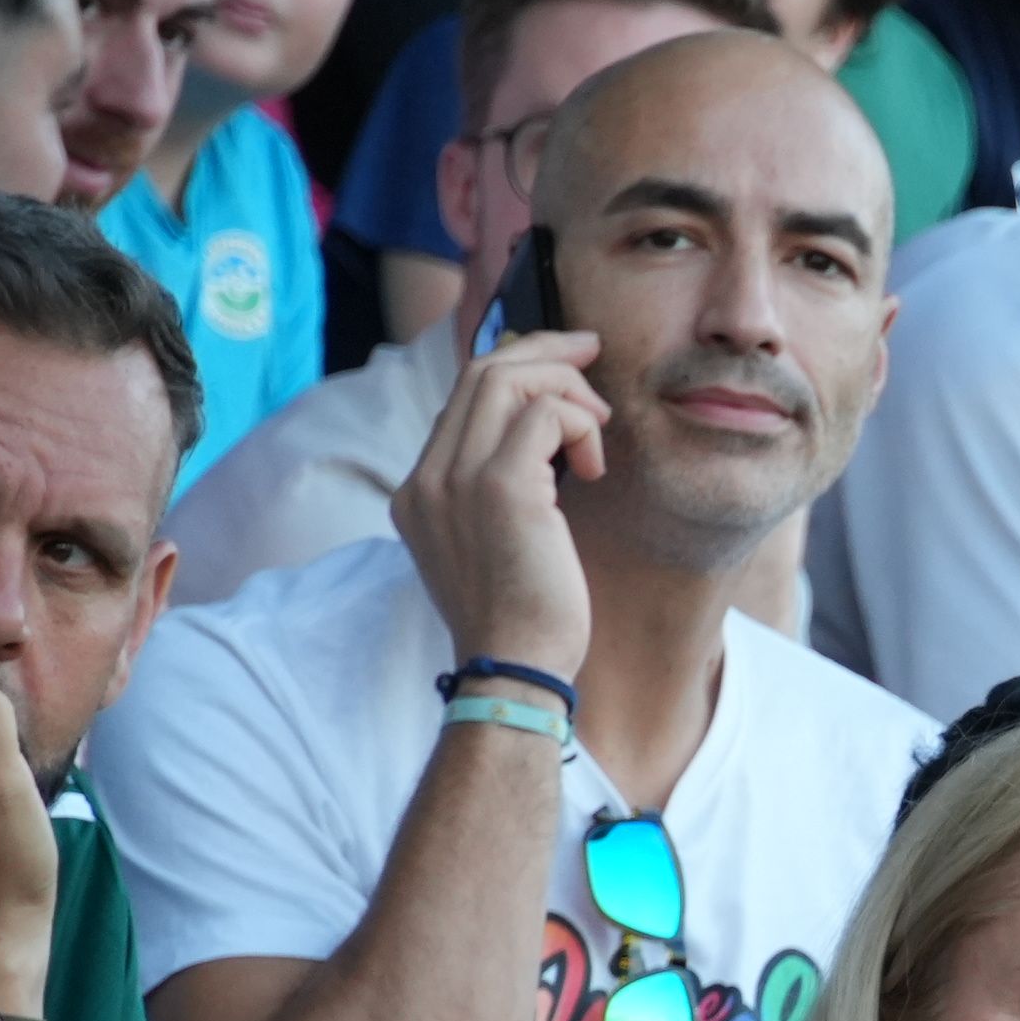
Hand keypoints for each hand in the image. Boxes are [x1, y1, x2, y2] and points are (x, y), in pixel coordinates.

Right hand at [393, 327, 604, 684]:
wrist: (515, 669)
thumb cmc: (523, 619)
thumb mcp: (494, 545)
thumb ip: (497, 491)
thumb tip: (542, 440)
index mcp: (419, 490)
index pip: (461, 398)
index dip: (515, 368)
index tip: (561, 365)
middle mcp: (427, 477)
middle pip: (480, 373)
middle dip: (544, 351)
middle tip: (591, 352)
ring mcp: (456, 479)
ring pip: (507, 379)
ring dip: (567, 387)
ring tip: (600, 424)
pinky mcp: (501, 488)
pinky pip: (545, 413)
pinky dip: (581, 425)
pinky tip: (594, 469)